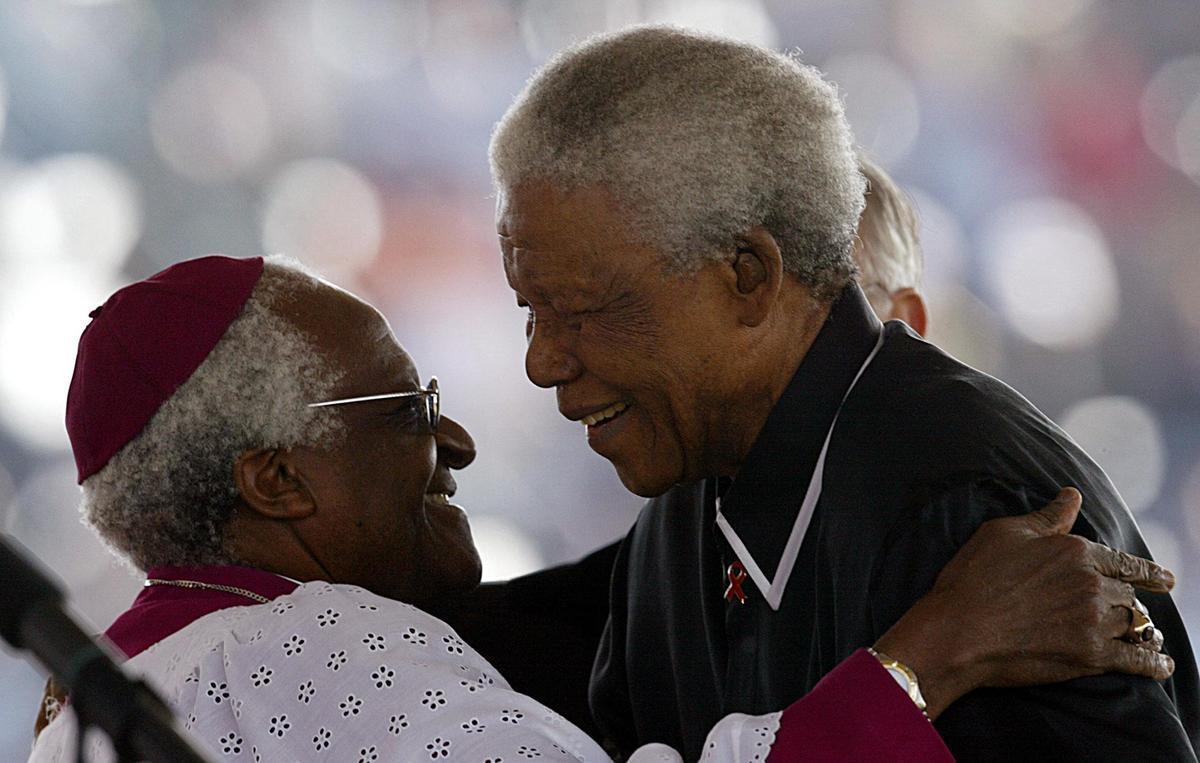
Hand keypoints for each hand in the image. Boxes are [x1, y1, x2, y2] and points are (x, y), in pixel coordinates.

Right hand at [873, 487, 1174, 719]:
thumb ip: (1047, 517)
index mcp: (1075, 551)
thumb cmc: (973, 578)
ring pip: (1134, 624)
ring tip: (1147, 636)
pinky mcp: (1090, 656)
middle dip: (1128, 602)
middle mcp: (1092, 584)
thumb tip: (1072, 495)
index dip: (1148, 572)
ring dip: (1140, 629)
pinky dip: (1153, 663)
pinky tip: (1161, 665)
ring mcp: (1094, 621)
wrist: (957, 631)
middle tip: (1130, 611)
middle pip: (1127, 594)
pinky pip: (1136, 660)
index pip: (1124, 561)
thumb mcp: (1004, 533)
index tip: (1165, 580)